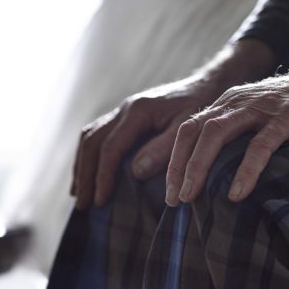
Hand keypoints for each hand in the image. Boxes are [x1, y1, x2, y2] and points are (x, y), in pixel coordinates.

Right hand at [72, 39, 275, 209]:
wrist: (209, 83)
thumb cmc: (202, 107)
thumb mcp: (189, 129)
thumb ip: (164, 149)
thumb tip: (136, 172)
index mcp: (138, 111)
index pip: (111, 148)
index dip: (103, 176)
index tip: (102, 201)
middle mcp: (125, 108)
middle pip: (91, 142)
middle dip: (85, 175)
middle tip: (83, 205)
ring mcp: (123, 110)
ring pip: (89, 136)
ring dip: (82, 165)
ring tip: (79, 194)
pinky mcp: (126, 116)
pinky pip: (98, 134)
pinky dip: (89, 156)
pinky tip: (90, 173)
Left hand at [165, 34, 288, 205]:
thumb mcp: (259, 118)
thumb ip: (237, 135)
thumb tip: (214, 172)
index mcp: (226, 104)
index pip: (187, 130)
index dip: (172, 160)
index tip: (168, 192)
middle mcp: (236, 102)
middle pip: (193, 132)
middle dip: (177, 167)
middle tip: (173, 200)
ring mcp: (260, 107)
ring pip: (216, 134)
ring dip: (198, 167)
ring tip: (190, 198)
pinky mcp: (286, 116)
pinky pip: (259, 145)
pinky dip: (245, 170)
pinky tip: (236, 194)